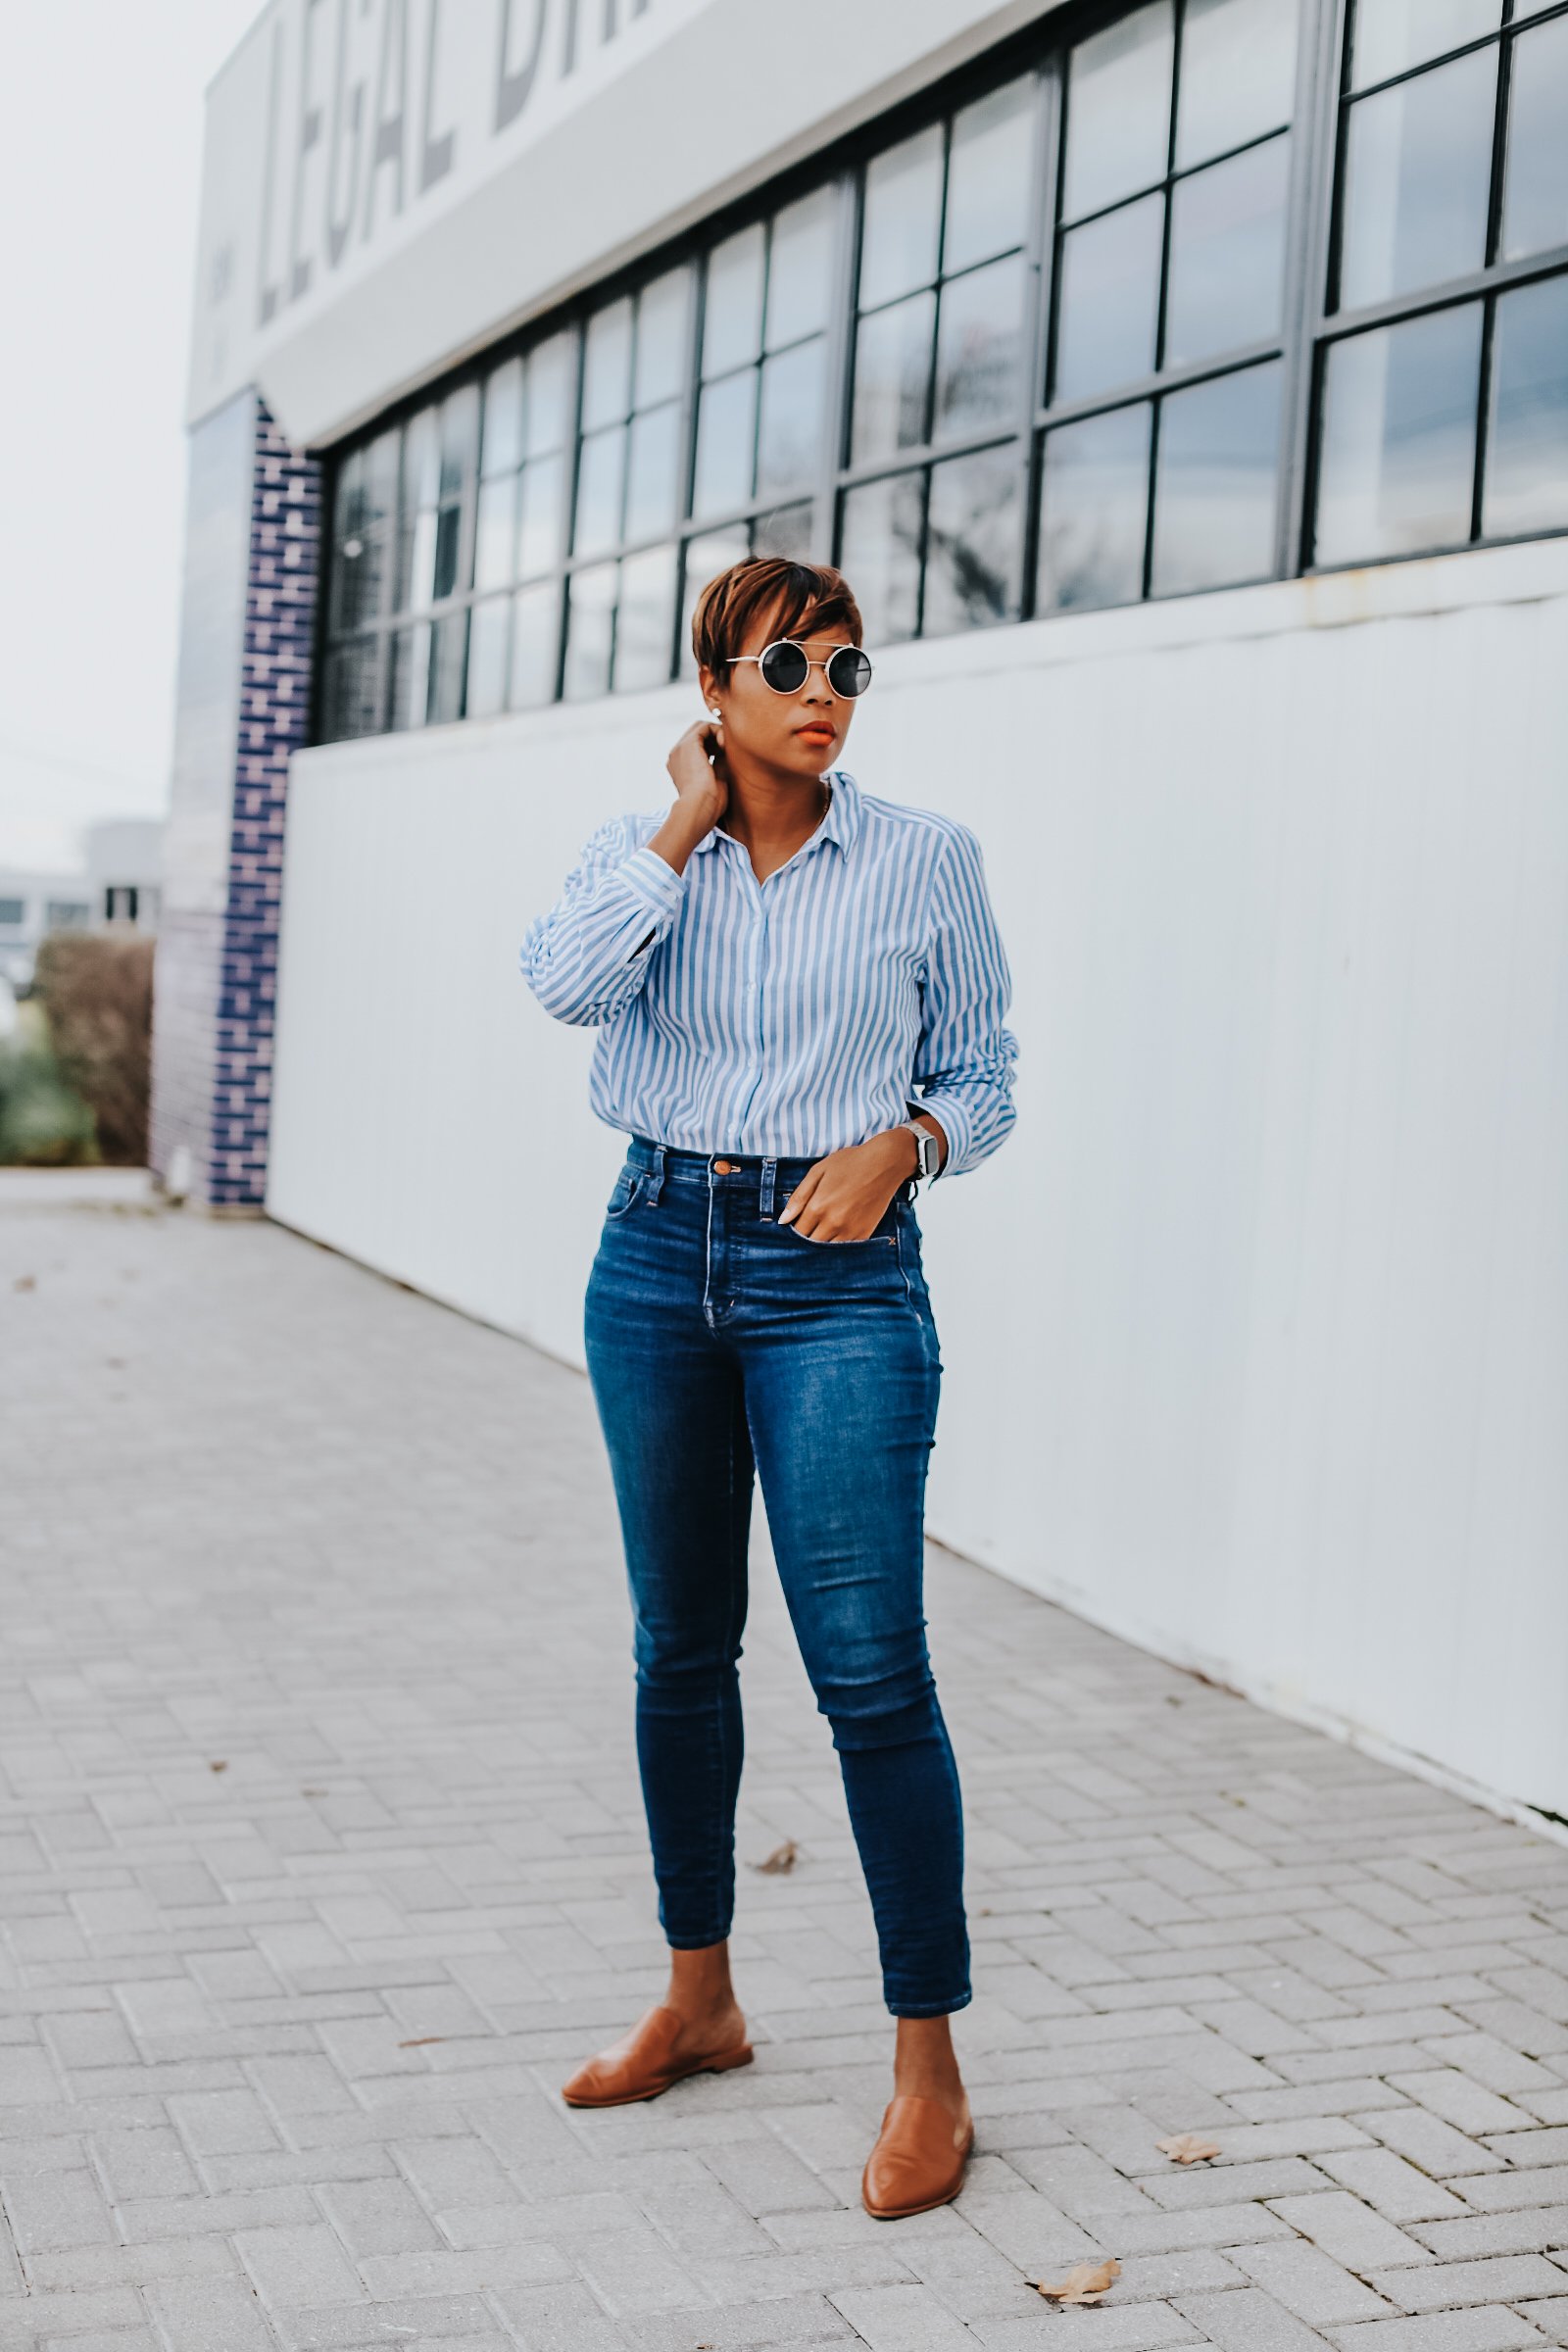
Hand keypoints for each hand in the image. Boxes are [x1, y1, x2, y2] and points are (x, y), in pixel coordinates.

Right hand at [665, 717, 728, 836]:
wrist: (699, 809)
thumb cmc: (709, 805)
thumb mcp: (715, 781)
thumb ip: (719, 764)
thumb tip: (728, 750)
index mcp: (679, 767)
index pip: (696, 747)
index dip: (714, 746)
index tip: (726, 757)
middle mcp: (676, 756)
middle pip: (697, 734)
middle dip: (715, 738)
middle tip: (727, 751)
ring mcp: (680, 749)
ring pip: (701, 728)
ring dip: (717, 733)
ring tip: (727, 748)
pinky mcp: (688, 744)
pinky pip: (705, 726)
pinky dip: (718, 731)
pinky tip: (725, 745)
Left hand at [777, 1129, 917, 1241]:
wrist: (885, 1163)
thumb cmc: (849, 1163)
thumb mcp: (818, 1172)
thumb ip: (799, 1197)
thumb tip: (783, 1220)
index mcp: (818, 1206)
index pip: (797, 1231)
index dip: (794, 1230)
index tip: (796, 1225)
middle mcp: (832, 1222)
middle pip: (810, 1244)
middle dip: (805, 1240)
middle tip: (808, 1230)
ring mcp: (850, 1230)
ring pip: (826, 1251)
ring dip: (820, 1246)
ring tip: (822, 1233)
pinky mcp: (864, 1234)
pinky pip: (844, 1249)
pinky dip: (837, 1246)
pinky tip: (836, 1235)